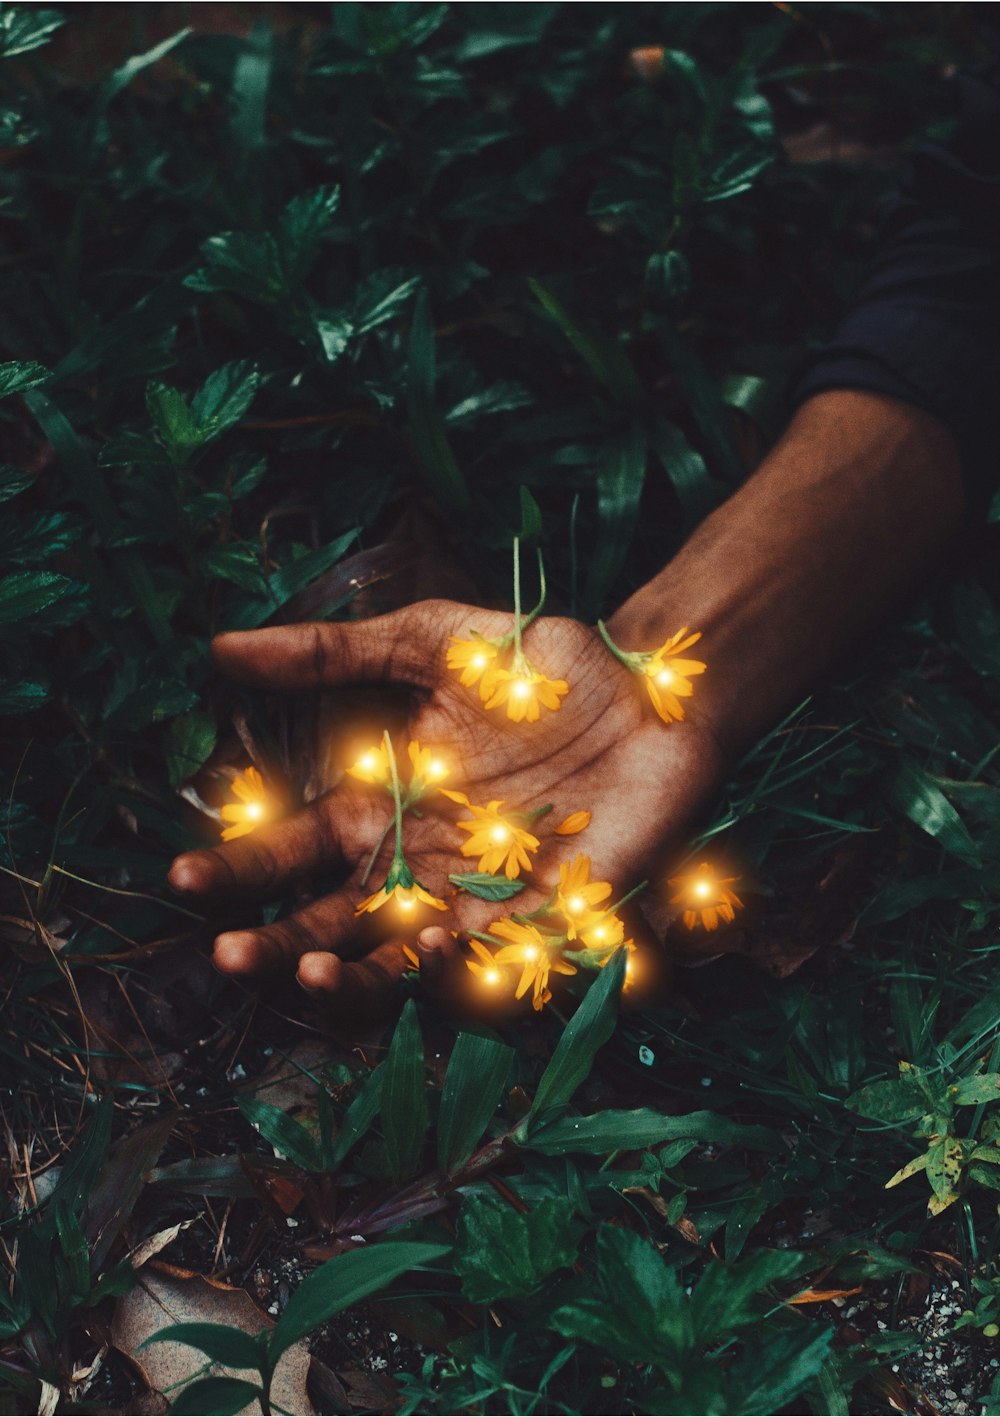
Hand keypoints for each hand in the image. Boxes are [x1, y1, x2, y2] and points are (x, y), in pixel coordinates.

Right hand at [167, 599, 726, 1020]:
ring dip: (353, 976)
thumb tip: (219, 648)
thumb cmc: (535, 666)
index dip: (240, 869)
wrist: (647, 690)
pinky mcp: (542, 918)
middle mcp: (418, 862)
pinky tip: (430, 949)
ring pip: (396, 958)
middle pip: (331, 920)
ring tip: (313, 972)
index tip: (185, 880)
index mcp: (382, 804)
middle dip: (277, 944)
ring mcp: (476, 896)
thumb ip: (331, 653)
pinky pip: (490, 964)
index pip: (293, 850)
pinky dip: (457, 971)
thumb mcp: (427, 643)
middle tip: (232, 954)